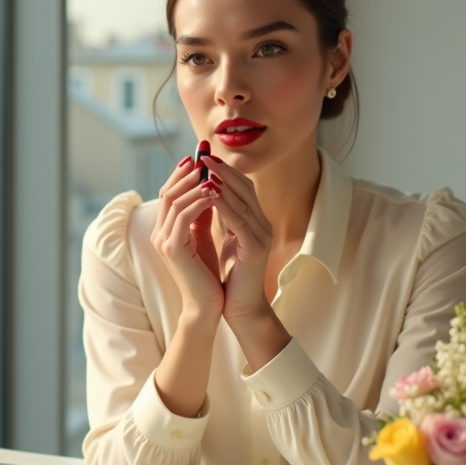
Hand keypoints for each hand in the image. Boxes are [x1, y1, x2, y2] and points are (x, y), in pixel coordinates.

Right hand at [151, 155, 223, 321]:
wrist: (207, 305)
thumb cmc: (207, 273)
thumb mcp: (203, 236)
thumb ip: (201, 213)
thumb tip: (209, 184)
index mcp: (165, 229)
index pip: (170, 193)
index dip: (183, 173)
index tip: (200, 156)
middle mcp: (159, 233)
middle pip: (168, 192)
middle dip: (187, 173)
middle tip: (204, 156)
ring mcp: (163, 240)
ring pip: (174, 201)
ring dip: (194, 184)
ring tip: (212, 173)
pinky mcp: (172, 248)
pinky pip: (183, 216)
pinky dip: (199, 201)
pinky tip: (214, 193)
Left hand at [200, 155, 273, 324]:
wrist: (239, 308)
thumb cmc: (229, 276)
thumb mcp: (222, 240)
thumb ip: (219, 218)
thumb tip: (203, 194)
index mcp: (254, 222)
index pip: (241, 187)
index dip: (223, 171)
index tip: (203, 158)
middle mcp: (262, 225)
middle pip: (244, 188)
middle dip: (222, 170)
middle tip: (203, 156)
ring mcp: (261, 236)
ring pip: (242, 201)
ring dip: (222, 183)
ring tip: (204, 169)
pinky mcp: (255, 249)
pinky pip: (239, 221)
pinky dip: (224, 205)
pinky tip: (209, 195)